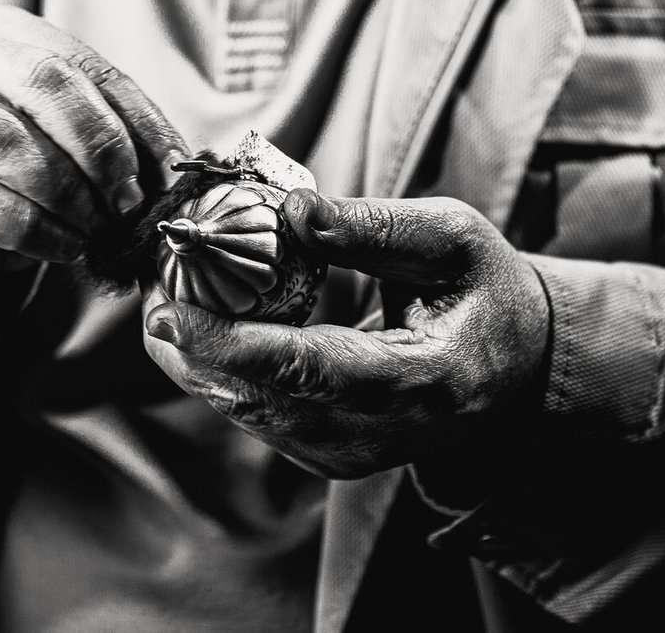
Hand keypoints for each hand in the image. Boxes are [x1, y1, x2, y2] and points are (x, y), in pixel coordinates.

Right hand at [0, 6, 186, 308]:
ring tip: (97, 227)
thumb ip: (113, 137)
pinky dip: (35, 230)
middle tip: (131, 199)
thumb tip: (178, 169)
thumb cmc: (6, 169)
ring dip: (68, 193)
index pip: (88, 65)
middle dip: (101, 145)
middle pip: (43, 80)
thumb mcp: (61, 140)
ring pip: (5, 138)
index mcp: (7, 36)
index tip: (174, 172)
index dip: (140, 120)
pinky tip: (64, 246)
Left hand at [141, 191, 550, 478]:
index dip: (232, 345)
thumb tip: (292, 209)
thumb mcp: (452, 240)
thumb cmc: (485, 292)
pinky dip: (220, 371)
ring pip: (250, 413)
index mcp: (423, 379)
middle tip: (147, 290)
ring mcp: (353, 454)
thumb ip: (374, 228)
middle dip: (192, 348)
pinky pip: (258, 415)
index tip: (170, 311)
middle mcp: (383, 433)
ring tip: (160, 296)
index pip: (310, 371)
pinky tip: (196, 326)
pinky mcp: (330, 455)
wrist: (516, 367)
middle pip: (264, 400)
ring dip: (196, 359)